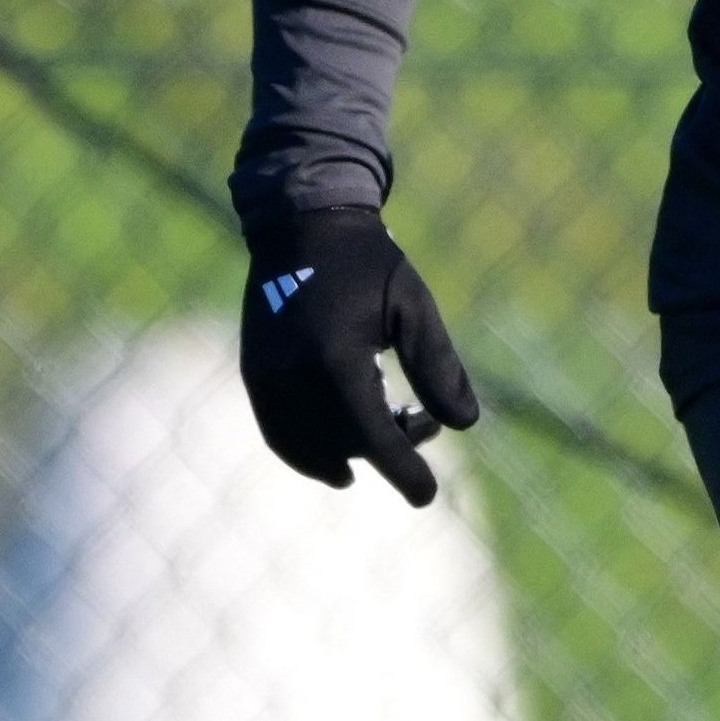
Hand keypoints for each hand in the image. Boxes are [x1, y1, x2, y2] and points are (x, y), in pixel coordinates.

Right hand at [237, 208, 482, 507]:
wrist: (301, 224)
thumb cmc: (368, 263)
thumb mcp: (414, 306)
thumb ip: (437, 365)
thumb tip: (464, 425)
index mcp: (336, 360)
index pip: (373, 438)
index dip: (403, 471)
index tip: (427, 496)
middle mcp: (293, 377)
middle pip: (344, 445)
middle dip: (387, 448)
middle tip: (420, 420)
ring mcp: (267, 378)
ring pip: (308, 449)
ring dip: (348, 455)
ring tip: (386, 433)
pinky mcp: (255, 375)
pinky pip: (279, 435)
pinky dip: (307, 454)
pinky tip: (337, 460)